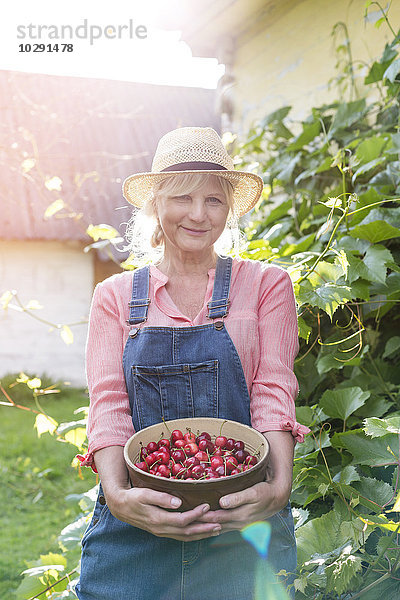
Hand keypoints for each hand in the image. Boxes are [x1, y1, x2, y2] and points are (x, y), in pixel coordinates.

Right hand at [107, 486, 221, 540]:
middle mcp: (162, 529)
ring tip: (216, 530)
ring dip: (201, 534)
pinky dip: (193, 535)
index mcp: (159, 519)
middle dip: (204, 528)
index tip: (207, 506)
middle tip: (220, 523)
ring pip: (185, 537)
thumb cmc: (133, 496)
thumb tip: (178, 502)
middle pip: (187, 532)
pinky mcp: (162, 531)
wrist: (121, 506)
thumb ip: (161, 498)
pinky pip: (180, 536)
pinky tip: (201, 532)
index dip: (196, 514)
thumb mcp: (145, 493)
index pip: (182, 520)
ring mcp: (162, 532)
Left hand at [196, 479, 290, 532]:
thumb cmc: (264, 492)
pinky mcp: (239, 523)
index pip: (216, 517)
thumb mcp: (253, 493)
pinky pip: (223, 527)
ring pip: (218, 528)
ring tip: (190, 526)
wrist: (277, 499)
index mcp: (239, 516)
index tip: (189, 513)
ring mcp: (238, 525)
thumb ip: (238, 498)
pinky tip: (205, 525)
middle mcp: (237, 524)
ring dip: (205, 527)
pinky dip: (213, 526)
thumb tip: (222, 502)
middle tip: (183, 521)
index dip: (202, 516)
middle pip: (214, 525)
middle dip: (199, 524)